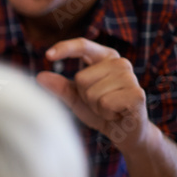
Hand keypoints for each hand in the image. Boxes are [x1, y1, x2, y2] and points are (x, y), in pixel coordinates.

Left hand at [37, 38, 152, 152]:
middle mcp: (119, 63)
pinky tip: (116, 113)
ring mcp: (130, 77)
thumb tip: (39, 76)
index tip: (47, 55)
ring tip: (109, 108)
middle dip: (84, 95)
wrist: (125, 131)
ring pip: (92, 92)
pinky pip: (105, 103)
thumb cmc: (101, 111)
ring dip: (96, 106)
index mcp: (105, 58)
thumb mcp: (76, 98)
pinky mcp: (136, 94)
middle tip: (100, 102)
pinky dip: (105, 113)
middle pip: (81, 77)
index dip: (65, 48)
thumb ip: (60, 87)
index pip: (83, 45)